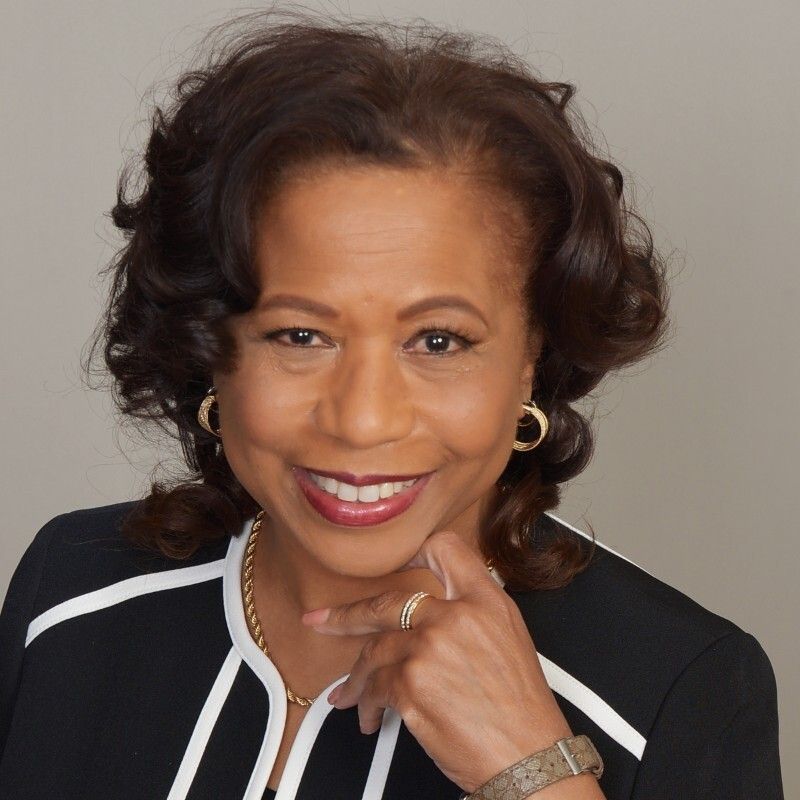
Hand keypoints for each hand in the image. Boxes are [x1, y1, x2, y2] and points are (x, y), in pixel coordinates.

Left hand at [300, 529, 576, 792]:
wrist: (529, 759)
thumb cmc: (521, 710)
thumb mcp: (509, 639)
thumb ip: (471, 614)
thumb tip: (429, 612)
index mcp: (485, 601)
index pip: (444, 550)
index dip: (415, 553)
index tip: (391, 564)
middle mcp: (455, 617)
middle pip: (387, 602)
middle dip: (347, 615)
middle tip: (322, 621)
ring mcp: (429, 648)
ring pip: (373, 650)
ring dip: (356, 677)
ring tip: (349, 695)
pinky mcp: (409, 685)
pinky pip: (373, 687)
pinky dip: (367, 704)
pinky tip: (370, 716)